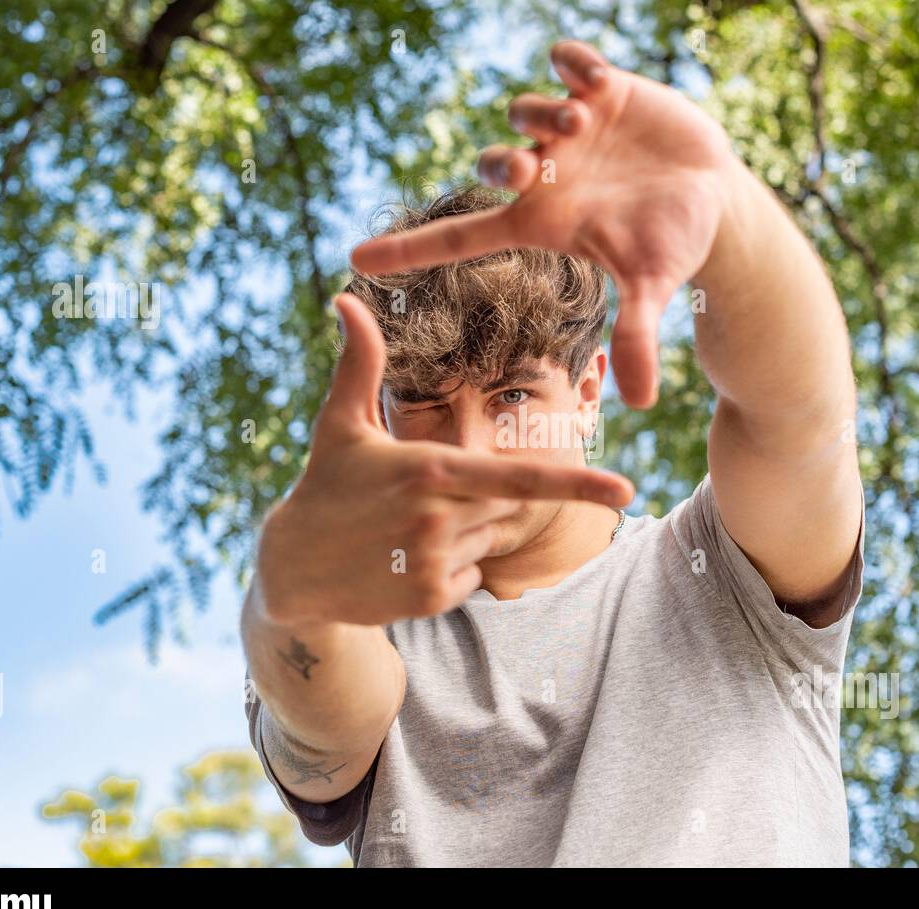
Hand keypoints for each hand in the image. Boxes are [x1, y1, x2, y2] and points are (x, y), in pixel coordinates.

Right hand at [253, 293, 634, 627]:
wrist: (292, 568)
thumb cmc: (325, 483)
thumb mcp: (341, 422)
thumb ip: (362, 363)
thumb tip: (347, 300)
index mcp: (432, 468)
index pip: (520, 475)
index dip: (577, 483)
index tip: (626, 490)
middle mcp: (440, 517)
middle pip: (507, 503)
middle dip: (481, 498)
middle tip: (421, 499)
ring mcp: (436, 561)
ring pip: (492, 540)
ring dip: (467, 534)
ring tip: (408, 530)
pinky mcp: (430, 598)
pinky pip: (475, 577)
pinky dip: (454, 569)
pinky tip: (405, 560)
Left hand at [349, 39, 735, 408]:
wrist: (713, 195)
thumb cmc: (673, 243)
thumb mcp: (651, 285)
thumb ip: (638, 335)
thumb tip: (640, 404)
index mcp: (540, 221)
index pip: (461, 237)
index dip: (410, 249)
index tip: (355, 259)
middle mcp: (546, 174)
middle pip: (493, 164)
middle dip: (503, 160)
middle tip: (533, 165)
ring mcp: (571, 130)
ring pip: (526, 113)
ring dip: (543, 114)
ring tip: (581, 120)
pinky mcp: (604, 91)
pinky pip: (569, 62)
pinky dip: (573, 62)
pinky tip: (595, 77)